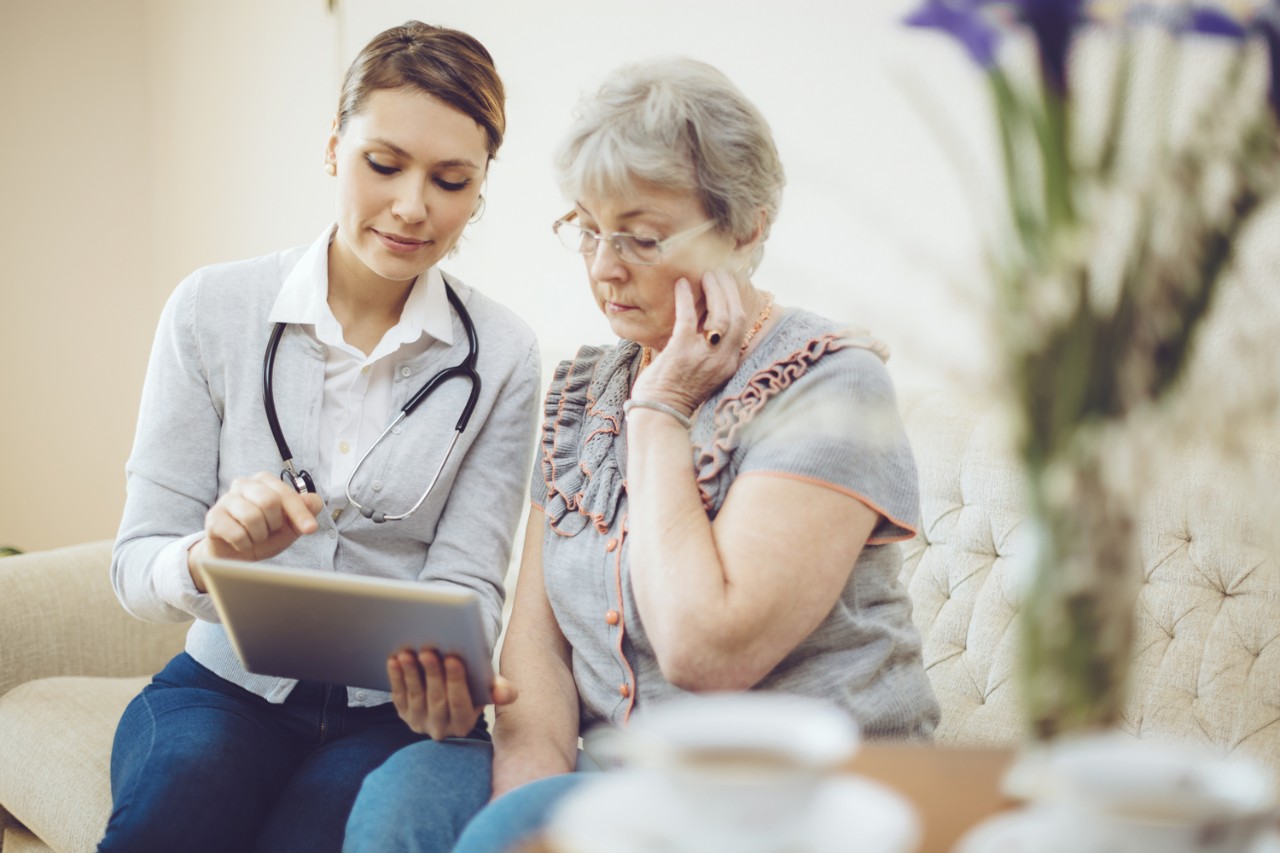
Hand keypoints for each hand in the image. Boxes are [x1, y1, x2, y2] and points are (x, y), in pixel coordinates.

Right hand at [188, 472, 323, 589]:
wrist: (234, 556)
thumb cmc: (264, 535)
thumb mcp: (290, 526)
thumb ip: (305, 511)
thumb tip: (313, 501)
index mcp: (264, 481)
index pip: (287, 493)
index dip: (300, 513)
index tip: (311, 529)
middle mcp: (243, 484)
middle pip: (269, 501)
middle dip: (275, 523)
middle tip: (270, 531)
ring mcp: (226, 500)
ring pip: (252, 517)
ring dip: (259, 535)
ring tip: (255, 537)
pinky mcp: (213, 518)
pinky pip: (237, 534)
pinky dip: (245, 544)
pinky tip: (242, 543)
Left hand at [389, 647, 517, 739]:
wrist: (448, 698)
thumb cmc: (472, 688)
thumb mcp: (487, 690)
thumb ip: (499, 690)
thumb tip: (507, 694)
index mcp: (464, 723)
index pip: (460, 704)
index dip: (456, 682)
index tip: (453, 659)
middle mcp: (441, 728)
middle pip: (436, 699)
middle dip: (432, 674)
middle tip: (428, 652)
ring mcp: (419, 723)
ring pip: (415, 697)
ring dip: (411, 674)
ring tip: (408, 654)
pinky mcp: (403, 714)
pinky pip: (399, 696)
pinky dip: (396, 678)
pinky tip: (394, 661)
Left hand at [631, 270, 747, 414]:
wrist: (659, 416)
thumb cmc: (675, 394)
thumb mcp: (704, 373)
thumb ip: (710, 352)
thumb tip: (706, 323)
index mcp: (729, 364)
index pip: (741, 326)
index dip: (736, 301)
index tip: (729, 285)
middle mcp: (722, 360)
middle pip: (737, 317)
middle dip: (730, 291)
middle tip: (720, 274)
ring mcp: (704, 356)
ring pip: (721, 316)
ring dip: (715, 291)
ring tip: (707, 276)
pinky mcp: (682, 351)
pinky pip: (689, 317)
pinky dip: (686, 298)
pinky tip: (681, 284)